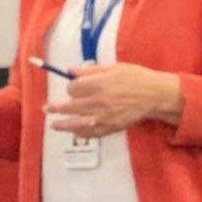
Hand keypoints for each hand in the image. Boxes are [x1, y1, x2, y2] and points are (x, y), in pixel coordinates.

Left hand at [46, 64, 182, 138]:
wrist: (154, 95)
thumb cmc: (135, 77)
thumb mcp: (114, 67)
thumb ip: (90, 70)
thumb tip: (70, 70)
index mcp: (98, 84)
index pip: (73, 88)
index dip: (70, 87)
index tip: (73, 87)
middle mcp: (98, 101)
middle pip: (70, 106)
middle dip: (56, 107)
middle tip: (46, 108)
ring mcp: (104, 117)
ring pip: (76, 123)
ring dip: (63, 125)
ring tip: (53, 125)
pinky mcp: (110, 127)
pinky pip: (91, 134)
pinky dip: (81, 134)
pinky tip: (74, 132)